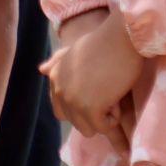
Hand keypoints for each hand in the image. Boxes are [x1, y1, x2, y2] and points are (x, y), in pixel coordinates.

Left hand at [40, 10, 144, 157]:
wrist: (123, 36)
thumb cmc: (105, 42)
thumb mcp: (76, 50)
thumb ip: (58, 61)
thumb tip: (42, 69)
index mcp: (54, 77)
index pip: (62, 111)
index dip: (81, 107)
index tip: (97, 90)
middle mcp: (59, 90)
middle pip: (75, 122)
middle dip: (94, 112)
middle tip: (106, 89)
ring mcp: (73, 100)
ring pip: (88, 129)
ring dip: (103, 117)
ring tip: (111, 94)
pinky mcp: (89, 108)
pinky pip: (102, 128)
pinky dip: (113, 118)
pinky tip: (116, 98)